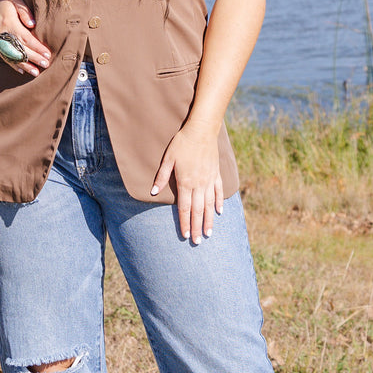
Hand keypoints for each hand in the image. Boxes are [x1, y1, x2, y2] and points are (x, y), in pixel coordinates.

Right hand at [0, 0, 50, 77]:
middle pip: (19, 48)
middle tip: (46, 65)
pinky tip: (22, 71)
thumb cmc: (9, 0)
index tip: (47, 54)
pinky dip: (13, 64)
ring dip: (24, 65)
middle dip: (33, 58)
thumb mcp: (17, 0)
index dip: (36, 47)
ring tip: (36, 72)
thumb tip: (33, 25)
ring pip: (11, 55)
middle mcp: (1, 33)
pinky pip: (4, 56)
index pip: (25, 38)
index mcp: (8, 22)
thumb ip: (25, 12)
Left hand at [150, 124, 223, 242]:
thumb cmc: (182, 143)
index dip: (184, 222)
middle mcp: (199, 184)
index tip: (185, 235)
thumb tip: (152, 192)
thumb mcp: (168, 159)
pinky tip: (219, 212)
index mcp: (186, 182)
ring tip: (209, 233)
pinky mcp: (216, 174)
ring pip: (210, 205)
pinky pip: (218, 191)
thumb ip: (161, 177)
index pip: (184, 208)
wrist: (201, 130)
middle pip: (198, 210)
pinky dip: (219, 202)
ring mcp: (209, 180)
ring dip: (209, 220)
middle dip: (196, 227)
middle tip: (198, 241)